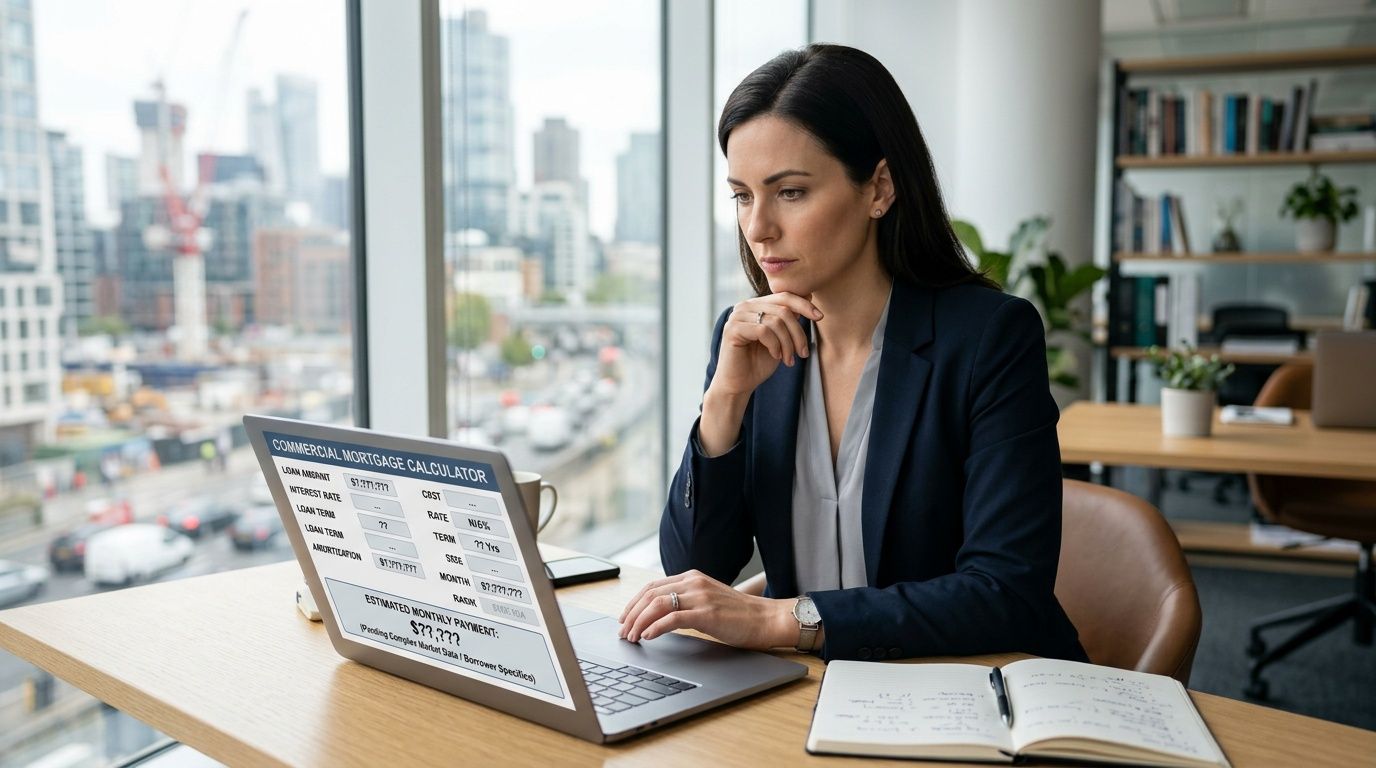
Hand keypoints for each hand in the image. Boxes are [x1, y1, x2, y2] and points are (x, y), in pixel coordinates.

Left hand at [617, 570, 797, 649]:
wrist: (765, 619)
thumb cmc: (738, 615)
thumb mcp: (708, 599)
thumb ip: (686, 600)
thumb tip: (658, 615)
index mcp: (692, 577)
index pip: (652, 586)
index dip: (634, 602)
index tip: (624, 618)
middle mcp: (694, 582)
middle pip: (650, 595)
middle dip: (631, 614)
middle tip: (623, 631)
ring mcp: (700, 596)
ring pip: (657, 605)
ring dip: (639, 622)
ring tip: (632, 636)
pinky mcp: (707, 613)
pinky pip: (673, 618)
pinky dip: (656, 627)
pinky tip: (648, 636)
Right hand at [697, 293, 822, 455]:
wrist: (739, 384)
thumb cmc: (759, 362)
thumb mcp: (781, 338)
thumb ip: (789, 319)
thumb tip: (808, 295)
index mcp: (756, 305)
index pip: (784, 296)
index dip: (804, 305)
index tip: (820, 317)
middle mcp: (744, 306)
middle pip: (783, 309)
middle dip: (798, 333)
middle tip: (803, 353)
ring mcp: (737, 316)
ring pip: (776, 321)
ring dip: (788, 343)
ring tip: (789, 360)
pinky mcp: (732, 329)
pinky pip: (764, 331)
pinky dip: (775, 345)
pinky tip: (776, 357)